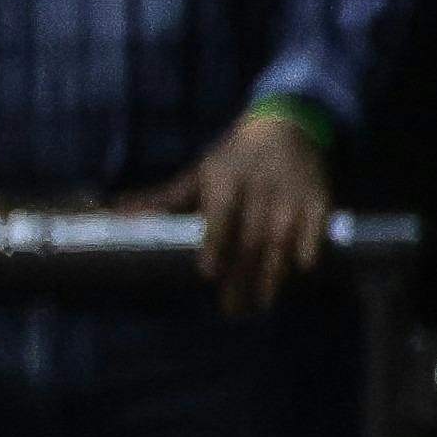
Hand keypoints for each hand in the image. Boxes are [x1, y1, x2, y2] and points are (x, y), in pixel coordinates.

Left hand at [172, 108, 333, 315]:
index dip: (215, 245)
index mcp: (225, 182)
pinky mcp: (317, 199)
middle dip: (241, 277)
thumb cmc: (233, 158)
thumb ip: (164, 200)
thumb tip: (119, 214)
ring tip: (260, 305)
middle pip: (249, 238)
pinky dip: (307, 248)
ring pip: (281, 240)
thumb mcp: (198, 174)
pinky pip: (314, 227)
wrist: (287, 126)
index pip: (220, 217)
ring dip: (272, 274)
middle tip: (231, 310)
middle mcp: (259, 190)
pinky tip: (300, 272)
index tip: (208, 273)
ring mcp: (291, 195)